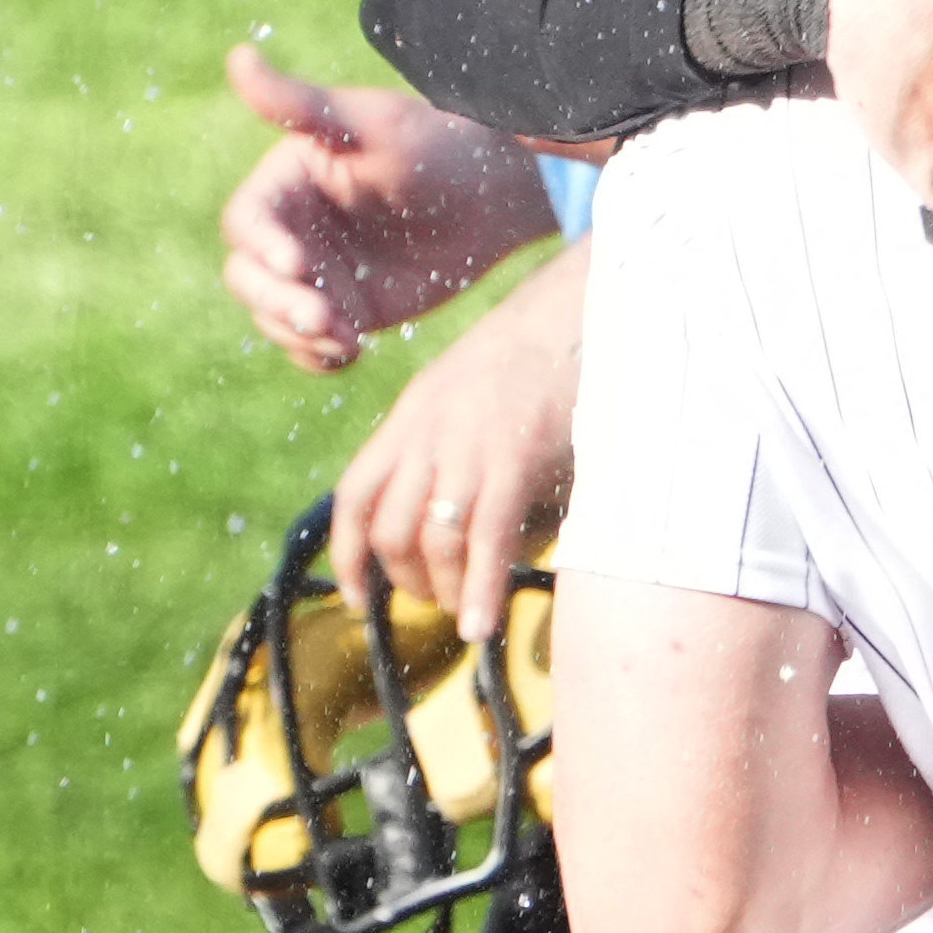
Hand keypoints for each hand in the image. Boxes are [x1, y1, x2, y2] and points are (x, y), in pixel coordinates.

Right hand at [220, 44, 559, 371]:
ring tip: (346, 340)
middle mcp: (290, 231)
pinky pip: (313, 343)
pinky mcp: (346, 308)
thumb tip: (238, 55)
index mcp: (285, 184)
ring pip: (276, 316)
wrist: (494, 193)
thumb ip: (300, 104)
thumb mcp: (370, 123)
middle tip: (322, 316)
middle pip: (249, 277)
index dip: (262, 246)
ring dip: (299, 334)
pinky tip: (351, 354)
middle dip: (277, 301)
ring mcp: (316, 273)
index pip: (247, 222)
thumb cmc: (434, 143)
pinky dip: (321, 356)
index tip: (299, 263)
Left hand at [328, 240, 588, 640]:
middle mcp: (427, 432)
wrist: (584, 306)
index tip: (358, 596)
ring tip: (466, 613)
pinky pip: (485, 538)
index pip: (356, 495)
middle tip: (437, 600)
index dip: (348, 555)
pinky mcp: (514, 456)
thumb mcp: (474, 397)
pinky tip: (481, 626)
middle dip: (405, 580)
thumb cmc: (545, 361)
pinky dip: (480, 589)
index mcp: (413, 417)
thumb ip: (456, 449)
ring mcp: (468, 444)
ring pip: (430, 539)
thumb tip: (459, 523)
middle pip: (388, 527)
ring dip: (444, 590)